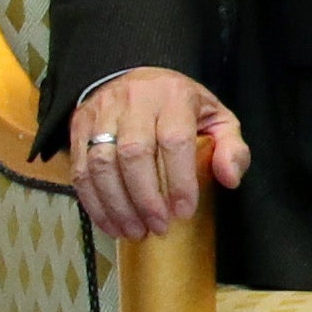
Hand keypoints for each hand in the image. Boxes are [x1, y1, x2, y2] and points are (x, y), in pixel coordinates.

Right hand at [69, 66, 247, 242]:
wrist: (137, 80)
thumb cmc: (180, 105)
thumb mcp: (217, 117)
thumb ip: (231, 147)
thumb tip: (230, 178)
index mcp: (173, 96)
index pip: (174, 139)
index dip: (179, 180)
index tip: (183, 211)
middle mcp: (134, 100)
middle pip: (133, 153)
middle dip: (145, 198)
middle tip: (158, 227)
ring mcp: (102, 113)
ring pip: (101, 163)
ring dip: (116, 205)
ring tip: (134, 231)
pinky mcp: (79, 127)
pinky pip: (80, 168)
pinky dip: (93, 202)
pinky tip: (110, 222)